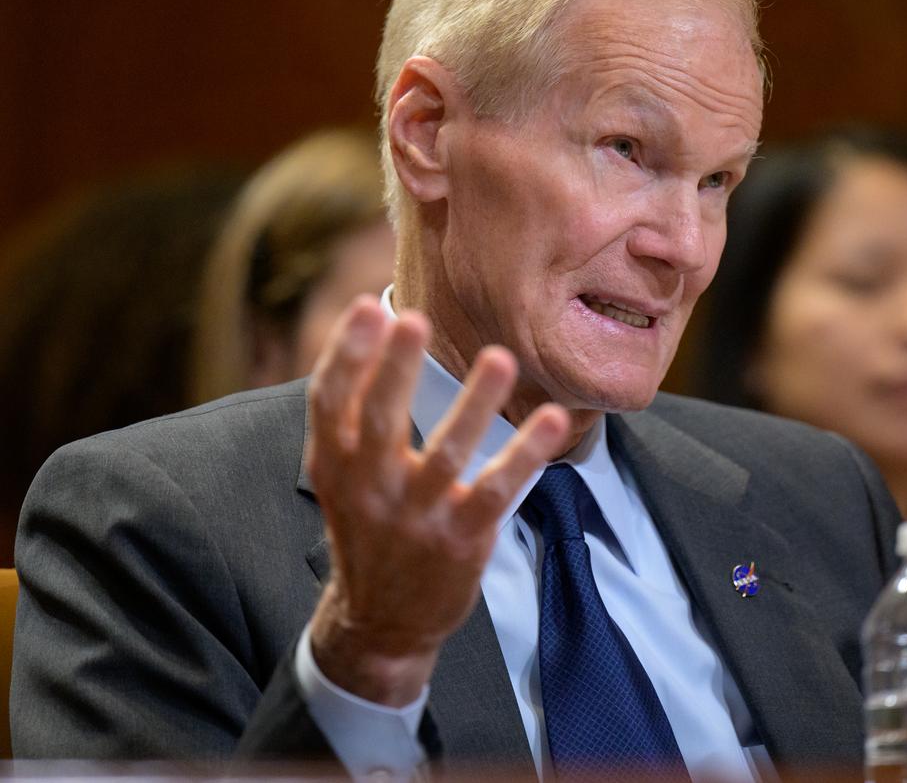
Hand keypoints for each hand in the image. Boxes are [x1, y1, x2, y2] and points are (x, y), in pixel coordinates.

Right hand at [304, 295, 568, 704]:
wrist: (383, 622)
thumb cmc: (370, 528)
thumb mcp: (342, 477)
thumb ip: (350, 413)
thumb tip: (371, 323)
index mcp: (336, 465)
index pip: (331, 402)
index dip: (346, 354)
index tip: (369, 307)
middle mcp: (371, 489)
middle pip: (381, 420)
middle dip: (397, 369)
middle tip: (415, 318)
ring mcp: (417, 517)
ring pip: (447, 453)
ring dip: (474, 404)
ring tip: (500, 358)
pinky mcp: (461, 539)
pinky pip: (497, 490)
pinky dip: (525, 455)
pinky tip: (552, 420)